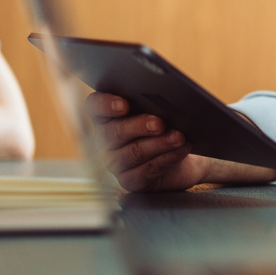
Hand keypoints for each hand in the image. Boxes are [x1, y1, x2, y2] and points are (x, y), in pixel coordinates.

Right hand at [84, 92, 205, 191]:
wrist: (178, 156)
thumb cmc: (164, 125)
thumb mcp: (158, 110)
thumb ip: (154, 102)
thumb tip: (168, 94)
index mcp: (106, 116)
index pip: (94, 106)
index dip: (105, 105)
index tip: (124, 104)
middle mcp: (105, 140)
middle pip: (115, 132)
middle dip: (140, 126)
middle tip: (159, 123)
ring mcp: (115, 162)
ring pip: (134, 152)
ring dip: (160, 143)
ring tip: (179, 136)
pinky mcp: (130, 180)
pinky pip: (147, 170)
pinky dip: (168, 158)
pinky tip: (181, 149)